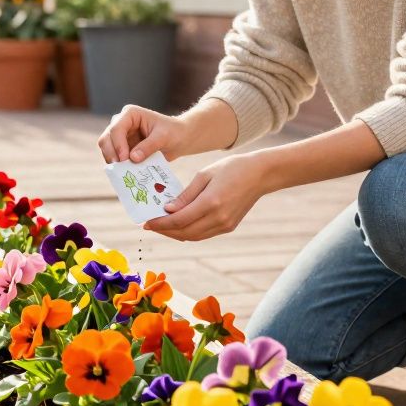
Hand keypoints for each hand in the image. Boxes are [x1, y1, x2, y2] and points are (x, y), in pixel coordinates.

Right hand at [97, 105, 188, 162]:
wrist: (179, 139)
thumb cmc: (173, 132)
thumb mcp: (163, 137)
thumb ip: (148, 147)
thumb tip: (133, 158)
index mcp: (130, 114)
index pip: (116, 128)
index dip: (118, 144)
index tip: (125, 159)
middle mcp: (121, 123)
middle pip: (106, 139)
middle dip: (111, 153)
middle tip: (120, 168)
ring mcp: (120, 137)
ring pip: (106, 149)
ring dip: (113, 161)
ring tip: (124, 171)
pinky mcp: (122, 149)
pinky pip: (114, 158)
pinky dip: (117, 166)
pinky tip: (125, 173)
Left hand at [143, 152, 273, 241]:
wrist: (260, 174)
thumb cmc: (231, 168)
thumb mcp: (204, 175)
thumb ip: (185, 195)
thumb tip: (168, 210)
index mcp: (211, 202)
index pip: (179, 219)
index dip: (160, 223)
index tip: (146, 222)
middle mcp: (218, 218)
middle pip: (184, 232)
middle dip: (164, 230)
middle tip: (150, 225)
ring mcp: (225, 225)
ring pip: (193, 236)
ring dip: (175, 233)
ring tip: (161, 225)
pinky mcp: (228, 227)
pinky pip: (203, 234)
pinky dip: (188, 231)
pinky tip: (178, 224)